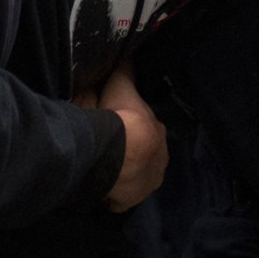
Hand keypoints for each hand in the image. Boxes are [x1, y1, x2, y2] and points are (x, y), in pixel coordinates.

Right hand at [98, 60, 167, 211]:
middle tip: (107, 148)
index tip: (116, 126)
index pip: (144, 128)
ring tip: (101, 167)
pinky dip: (111, 192)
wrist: (116, 152)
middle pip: (142, 153)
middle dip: (129, 151)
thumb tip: (127, 56)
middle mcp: (159, 159)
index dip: (130, 126)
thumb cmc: (121, 117)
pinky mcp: (131, 202)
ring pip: (133, 175)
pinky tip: (99, 186)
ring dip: (122, 172)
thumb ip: (123, 74)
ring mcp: (147, 183)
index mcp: (157, 132)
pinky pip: (119, 197)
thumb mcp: (120, 87)